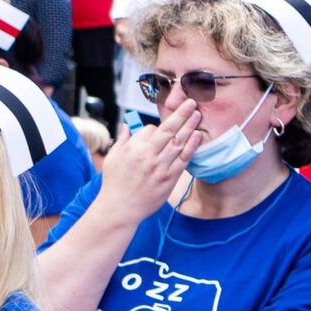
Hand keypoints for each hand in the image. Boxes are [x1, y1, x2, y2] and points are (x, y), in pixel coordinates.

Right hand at [102, 100, 202, 220]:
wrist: (121, 207)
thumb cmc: (114, 182)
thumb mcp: (113, 158)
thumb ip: (122, 140)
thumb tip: (127, 127)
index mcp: (133, 148)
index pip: (150, 129)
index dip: (155, 127)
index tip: (157, 130)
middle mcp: (148, 155)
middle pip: (168, 130)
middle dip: (181, 114)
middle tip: (191, 102)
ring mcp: (160, 167)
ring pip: (178, 142)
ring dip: (189, 127)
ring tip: (197, 115)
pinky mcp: (169, 179)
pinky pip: (183, 159)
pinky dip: (191, 147)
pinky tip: (197, 136)